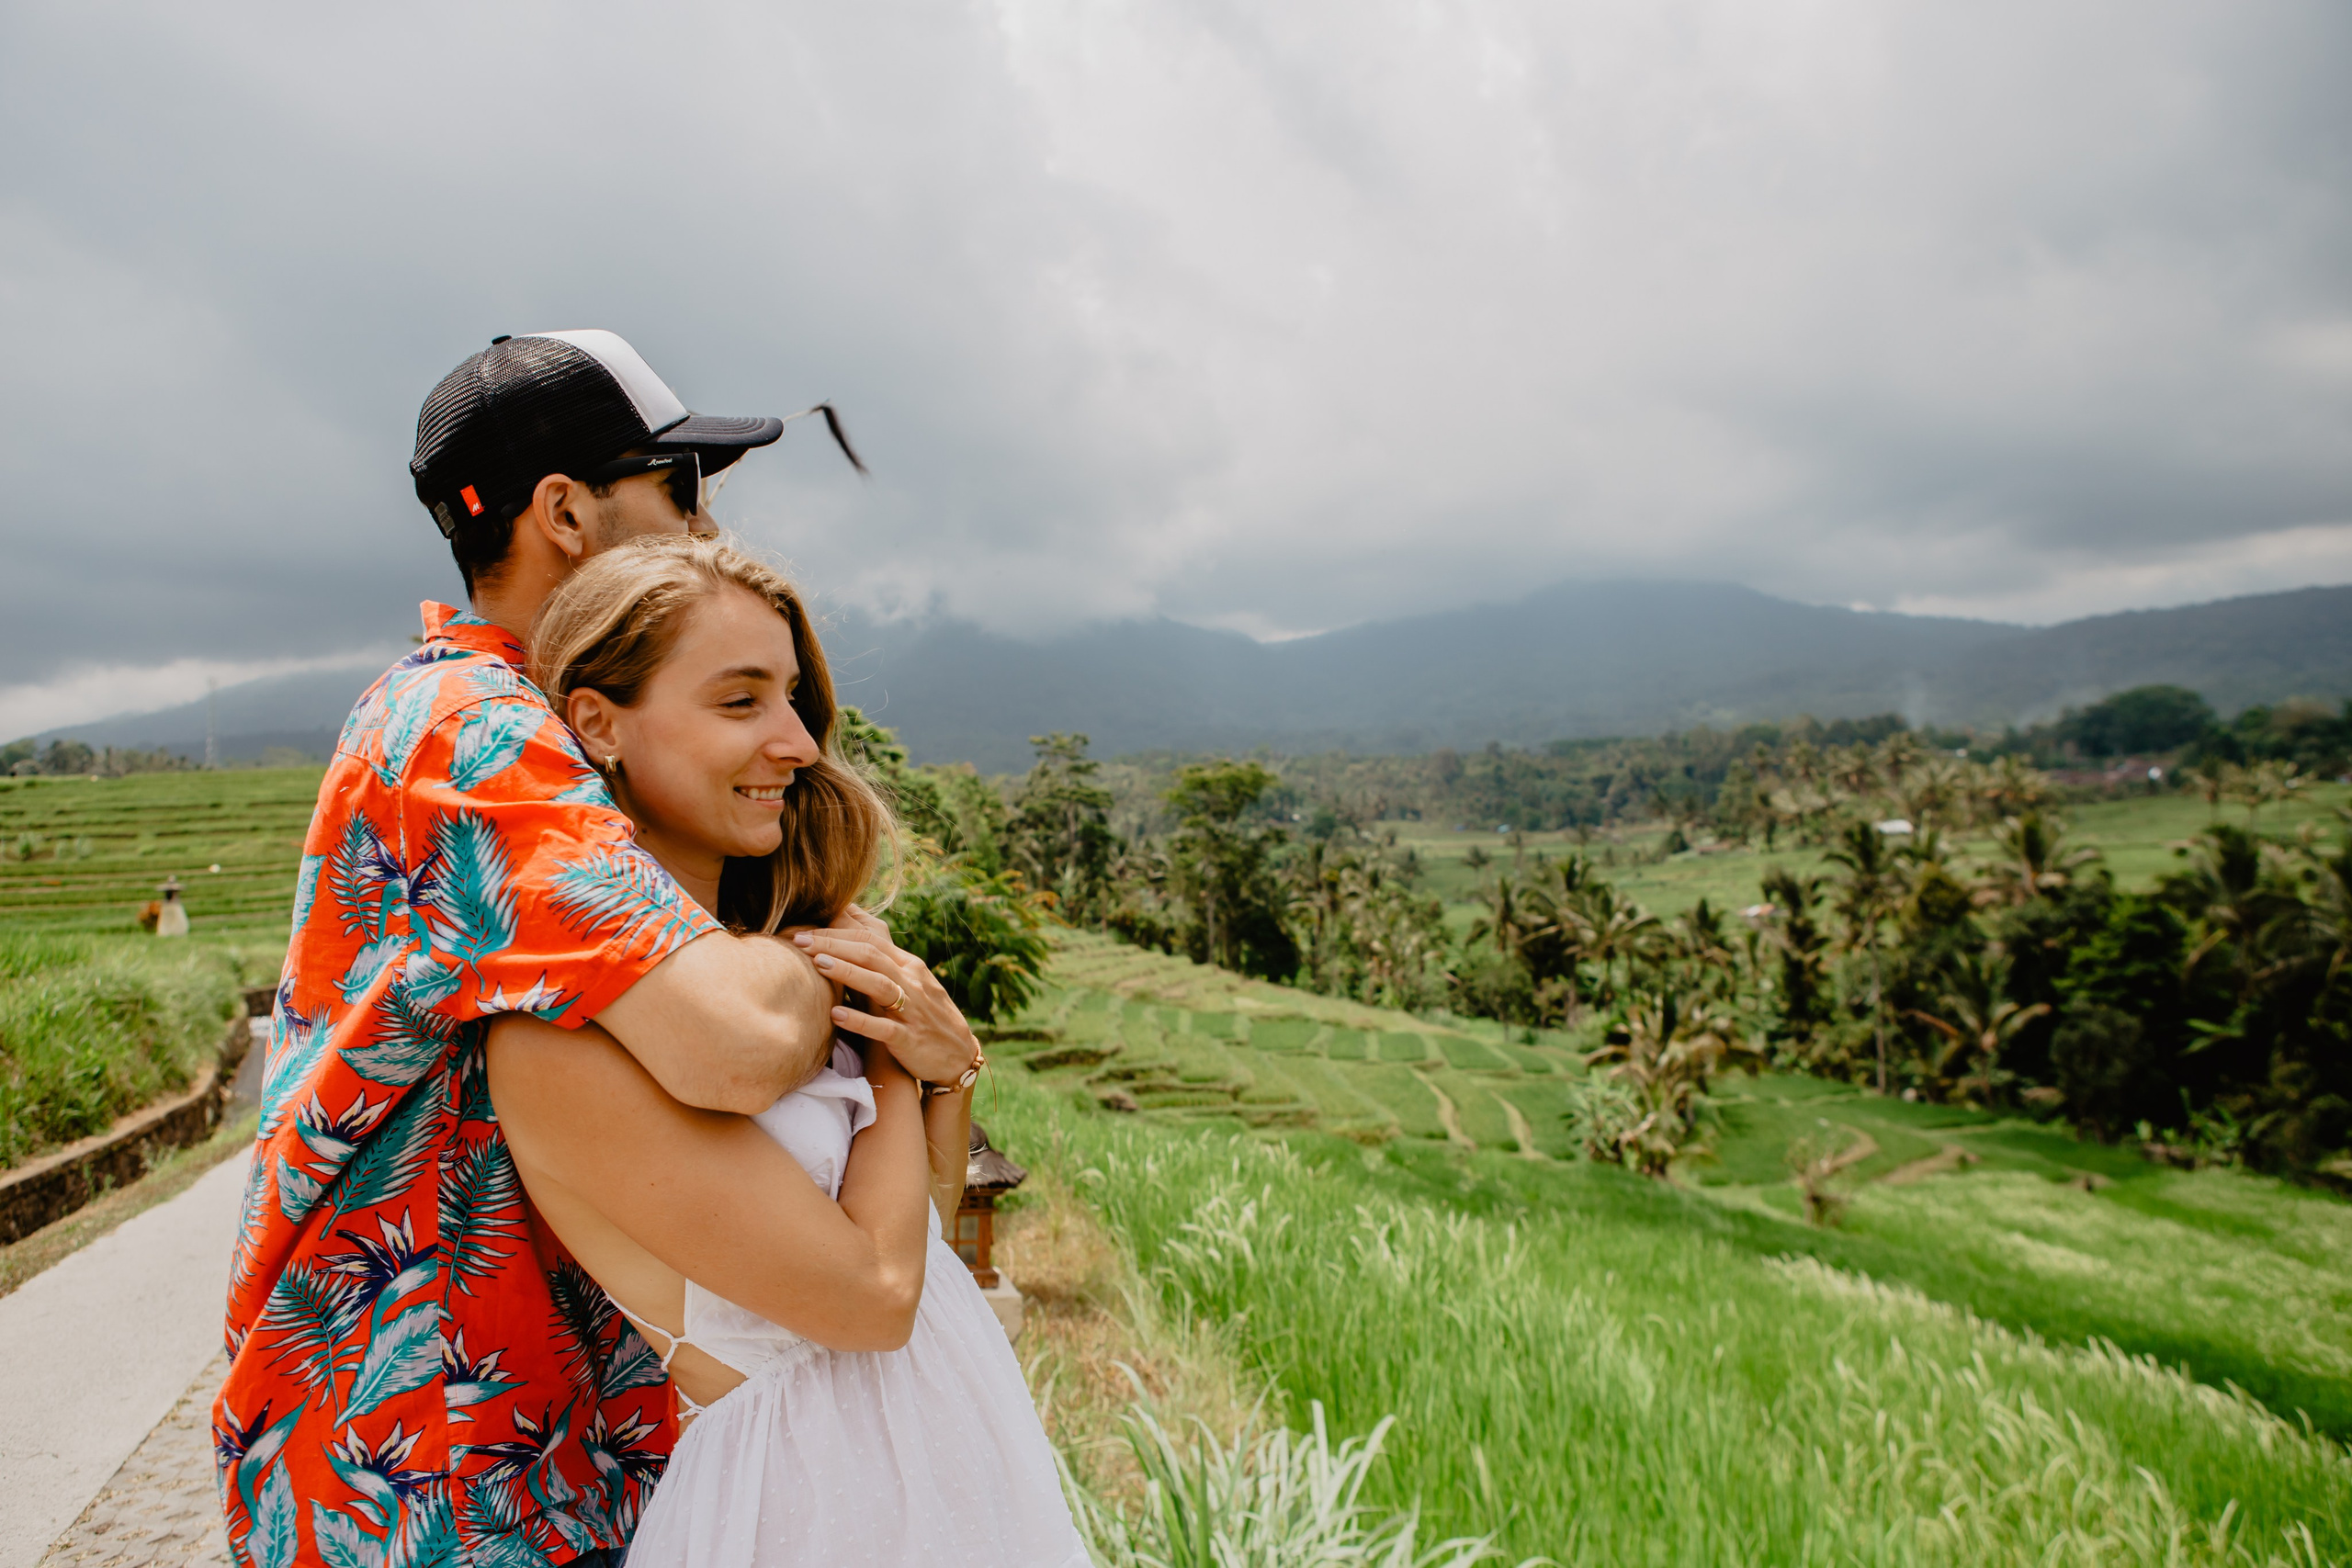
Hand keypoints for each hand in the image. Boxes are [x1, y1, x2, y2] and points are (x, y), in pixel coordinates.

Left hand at [792, 906, 980, 1086]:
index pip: (870, 940)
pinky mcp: (910, 1039)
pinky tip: (835, 1016)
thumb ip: (881, 964)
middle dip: (834, 945)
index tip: (805, 932)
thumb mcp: (908, 983)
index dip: (837, 933)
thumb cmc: (923, 1017)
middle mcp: (911, 982)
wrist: (957, 1055)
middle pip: (871, 955)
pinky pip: (884, 1028)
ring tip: (817, 964)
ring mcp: (912, 1010)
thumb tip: (844, 943)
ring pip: (879, 984)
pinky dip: (860, 1021)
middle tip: (799, 940)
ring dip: (847, 972)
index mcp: (908, 966)